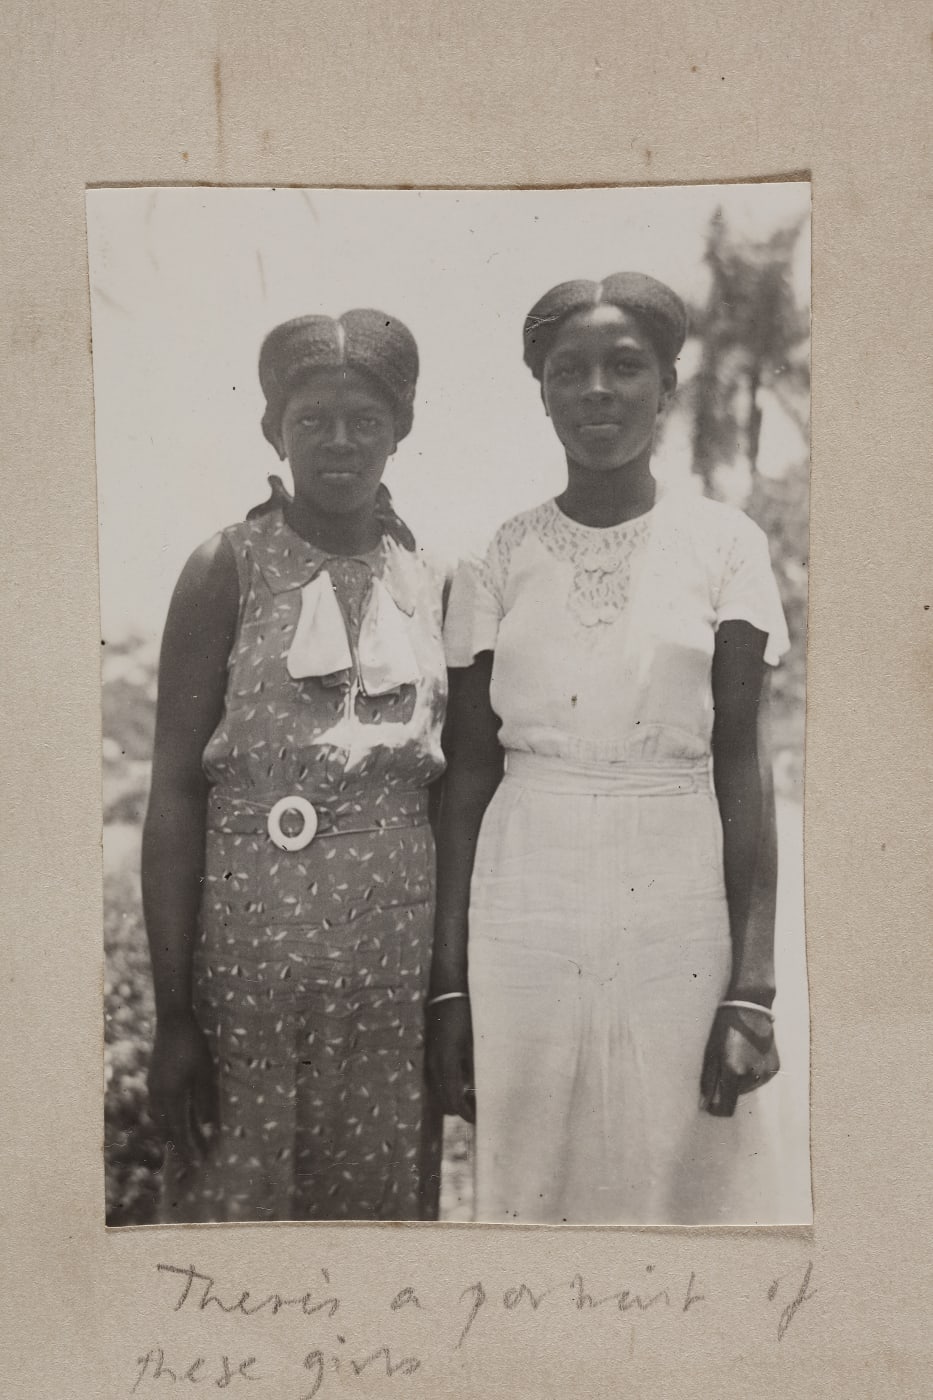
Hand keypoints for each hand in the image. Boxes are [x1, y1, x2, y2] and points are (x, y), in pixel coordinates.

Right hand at [148, 1009, 217, 1164]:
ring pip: (159, 1119)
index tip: (199, 1163)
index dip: (189, 1148)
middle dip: (178, 1145)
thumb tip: (207, 1128)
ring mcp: (153, 1087)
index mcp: (170, 1096)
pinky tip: (171, 1118)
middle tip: (191, 1159)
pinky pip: (156, 1107)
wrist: (173, 1021)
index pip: (180, 1131)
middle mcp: (157, 1096)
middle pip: (166, 1129)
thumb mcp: (204, 1073)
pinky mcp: (153, 1079)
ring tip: (181, 1144)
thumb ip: (204, 1101)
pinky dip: (164, 1119)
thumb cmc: (193, 1045)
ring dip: (170, 1133)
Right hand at [426, 997, 474, 1122]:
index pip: (453, 1100)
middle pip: (443, 1102)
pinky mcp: (429, 1055)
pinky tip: (462, 1079)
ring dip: (452, 1098)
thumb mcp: (475, 1041)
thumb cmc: (465, 1015)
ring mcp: (429, 1060)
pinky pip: (434, 1082)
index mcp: (447, 1062)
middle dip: (460, 1108)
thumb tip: (478, 1090)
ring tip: (472, 1092)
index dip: (466, 1113)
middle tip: (478, 1104)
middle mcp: (434, 1065)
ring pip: (437, 1093)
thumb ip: (475, 1067)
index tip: (479, 1118)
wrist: (446, 994)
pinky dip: (446, 1088)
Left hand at [699, 1005, 779, 1116]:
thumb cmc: (724, 1027)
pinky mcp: (775, 1067)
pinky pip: (760, 1077)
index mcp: (734, 1071)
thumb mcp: (711, 1052)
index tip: (710, 1104)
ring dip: (741, 1079)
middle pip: (737, 1095)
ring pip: (749, 1087)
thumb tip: (704, 1102)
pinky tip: (749, 1054)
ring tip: (737, 1055)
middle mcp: (753, 1075)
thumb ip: (708, 1079)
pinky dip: (753, 1072)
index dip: (717, 1109)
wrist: (750, 1007)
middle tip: (723, 1065)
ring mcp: (766, 1072)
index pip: (727, 1107)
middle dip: (728, 1086)